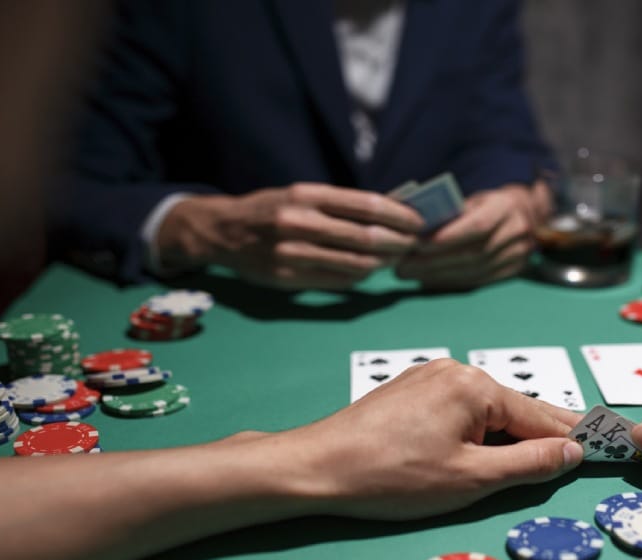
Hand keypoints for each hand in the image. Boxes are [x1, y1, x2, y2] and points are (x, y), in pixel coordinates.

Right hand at [157, 183, 423, 289]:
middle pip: (366, 237)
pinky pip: (337, 283)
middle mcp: (300, 222)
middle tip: (414, 244)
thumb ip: (340, 204)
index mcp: (307, 195)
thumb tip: (391, 212)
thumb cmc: (271, 208)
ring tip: (395, 259)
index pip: (366, 205)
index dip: (399, 215)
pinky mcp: (287, 278)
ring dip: (383, 264)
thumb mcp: (302, 194)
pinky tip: (368, 272)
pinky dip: (359, 278)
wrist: (222, 231)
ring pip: (355, 264)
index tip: (418, 222)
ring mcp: (292, 253)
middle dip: (398, 242)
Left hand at [269, 359, 583, 519]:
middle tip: (588, 443)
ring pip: (487, 407)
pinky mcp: (409, 390)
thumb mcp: (470, 479)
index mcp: (475, 385)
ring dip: (509, 432)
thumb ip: (528, 464)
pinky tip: (486, 444)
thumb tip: (572, 451)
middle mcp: (456, 369)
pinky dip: (479, 426)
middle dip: (547, 430)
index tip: (608, 441)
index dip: (574, 436)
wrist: (317, 467)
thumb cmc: (393, 476)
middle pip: (515, 406)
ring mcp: (429, 376)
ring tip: (539, 452)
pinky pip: (460, 407)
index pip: (540, 416)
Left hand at [395, 182, 550, 288]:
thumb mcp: (473, 199)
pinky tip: (429, 281)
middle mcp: (516, 232)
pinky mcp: (513, 272)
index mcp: (506, 207)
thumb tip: (416, 230)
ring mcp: (518, 255)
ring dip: (438, 275)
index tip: (419, 245)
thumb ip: (451, 212)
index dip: (448, 237)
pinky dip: (451, 283)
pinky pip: (478, 282)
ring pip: (474, 271)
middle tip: (404, 266)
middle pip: (473, 252)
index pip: (478, 225)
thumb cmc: (488, 204)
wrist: (524, 214)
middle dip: (434, 262)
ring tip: (411, 274)